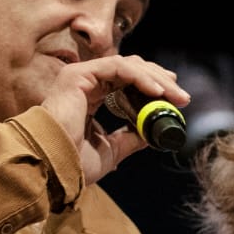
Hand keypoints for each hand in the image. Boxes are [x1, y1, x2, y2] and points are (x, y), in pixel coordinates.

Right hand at [40, 55, 189, 183]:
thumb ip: (128, 139)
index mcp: (90, 98)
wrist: (52, 167)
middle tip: (181, 96)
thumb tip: (149, 134)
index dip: (152, 86)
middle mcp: (86, 83)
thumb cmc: (73, 163)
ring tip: (174, 95)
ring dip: (155, 79)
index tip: (174, 99)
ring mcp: (81, 76)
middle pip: (131, 70)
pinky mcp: (78, 75)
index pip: (127, 82)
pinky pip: (117, 68)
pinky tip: (156, 91)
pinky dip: (140, 77)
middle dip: (159, 80)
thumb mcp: (110, 151)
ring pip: (127, 65)